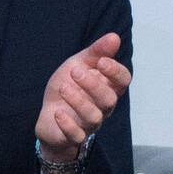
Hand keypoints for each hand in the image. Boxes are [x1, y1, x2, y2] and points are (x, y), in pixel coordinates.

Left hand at [36, 32, 131, 161]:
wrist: (48, 114)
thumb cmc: (69, 86)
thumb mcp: (79, 64)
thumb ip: (96, 52)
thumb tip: (115, 37)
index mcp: (108, 87)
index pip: (123, 81)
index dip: (116, 72)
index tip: (102, 62)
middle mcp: (103, 107)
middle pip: (109, 99)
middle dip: (93, 85)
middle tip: (74, 71)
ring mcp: (89, 123)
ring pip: (94, 117)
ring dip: (78, 101)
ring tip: (63, 88)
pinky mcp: (74, 136)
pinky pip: (77, 135)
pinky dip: (67, 124)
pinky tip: (58, 112)